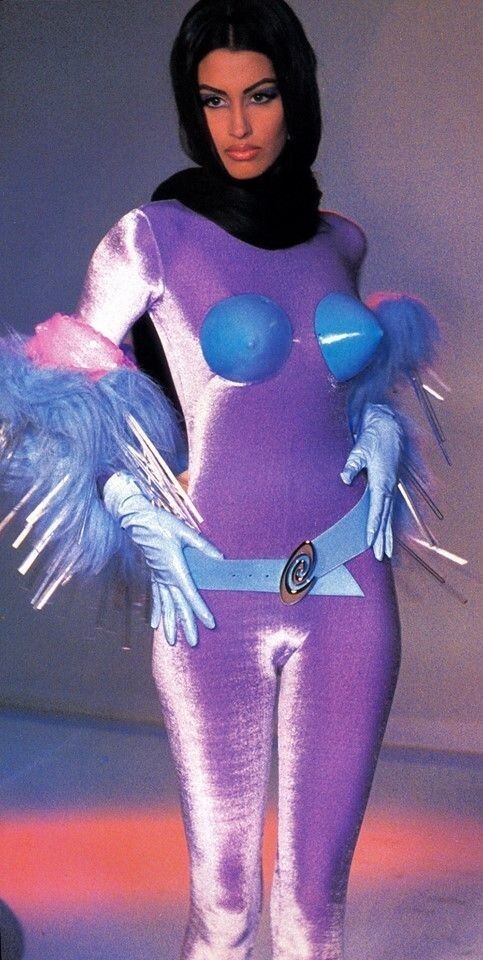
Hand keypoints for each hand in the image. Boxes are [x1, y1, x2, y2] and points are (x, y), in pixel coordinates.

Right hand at [103, 473, 221, 645]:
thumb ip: (203, 546)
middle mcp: (166, 578)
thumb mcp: (185, 532)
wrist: (138, 521)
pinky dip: (157, 612)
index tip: (210, 624)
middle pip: (178, 606)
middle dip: (186, 626)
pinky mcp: (154, 575)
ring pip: (165, 606)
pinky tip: (155, 625)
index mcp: (176, 569)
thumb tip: (220, 557)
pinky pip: (156, 598)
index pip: (191, 595)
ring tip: (172, 642)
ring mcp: (158, 578)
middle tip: (193, 643)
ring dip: (169, 625)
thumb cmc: (162, 524)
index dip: (201, 611)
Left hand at [340, 404, 402, 559]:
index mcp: (382, 481)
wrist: (386, 426)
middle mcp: (389, 487)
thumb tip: (344, 478)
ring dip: (389, 535)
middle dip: (383, 538)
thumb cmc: (372, 438)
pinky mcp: (390, 485)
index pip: (377, 509)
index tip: (371, 541)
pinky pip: (390, 509)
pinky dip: (390, 524)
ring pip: (390, 516)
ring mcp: (391, 487)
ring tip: (388, 554)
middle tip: (382, 557)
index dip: (374, 525)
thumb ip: (352, 465)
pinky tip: (389, 536)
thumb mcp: (359, 449)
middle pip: (386, 517)